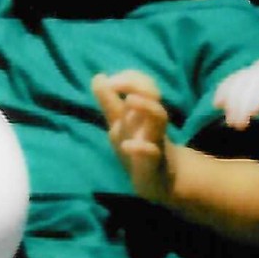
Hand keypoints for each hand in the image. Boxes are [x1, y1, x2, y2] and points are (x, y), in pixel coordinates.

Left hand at [91, 69, 176, 203]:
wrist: (159, 181)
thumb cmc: (139, 146)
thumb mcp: (120, 124)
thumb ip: (109, 102)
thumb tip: (99, 76)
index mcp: (143, 112)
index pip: (144, 84)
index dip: (130, 77)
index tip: (108, 80)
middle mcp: (151, 122)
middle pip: (153, 95)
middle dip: (136, 84)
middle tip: (114, 84)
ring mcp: (156, 141)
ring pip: (159, 118)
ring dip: (145, 106)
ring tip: (129, 100)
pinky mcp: (155, 164)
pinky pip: (153, 153)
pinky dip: (141, 148)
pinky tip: (127, 146)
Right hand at [214, 30, 258, 129]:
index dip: (257, 97)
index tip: (251, 114)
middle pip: (248, 82)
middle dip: (240, 103)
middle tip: (238, 126)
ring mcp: (258, 68)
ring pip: (238, 80)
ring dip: (230, 99)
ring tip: (229, 121)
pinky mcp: (252, 73)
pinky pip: (234, 78)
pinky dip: (224, 90)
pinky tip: (217, 104)